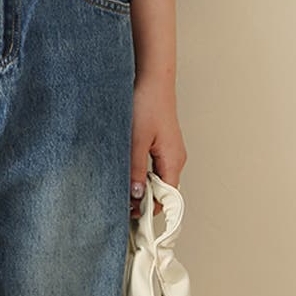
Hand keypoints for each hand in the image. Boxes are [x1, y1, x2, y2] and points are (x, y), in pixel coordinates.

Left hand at [129, 75, 186, 218]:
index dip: (150, 211)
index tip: (131, 218)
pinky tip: (126, 170)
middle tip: (120, 204)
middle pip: (162, 191)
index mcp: (173, 161)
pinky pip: (153, 166)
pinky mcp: (161, 142)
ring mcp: (168, 150)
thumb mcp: (136, 139)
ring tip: (120, 189)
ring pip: (156, 178)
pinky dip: (141, 172)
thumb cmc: (147, 103)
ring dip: (141, 185)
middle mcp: (175, 158)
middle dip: (143, 200)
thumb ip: (135, 168)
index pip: (167, 199)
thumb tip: (135, 196)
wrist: (152, 77)